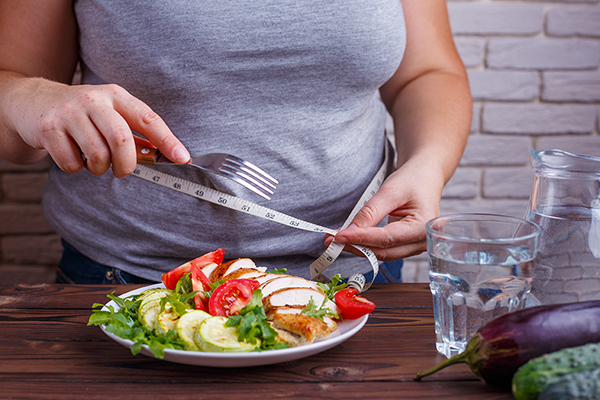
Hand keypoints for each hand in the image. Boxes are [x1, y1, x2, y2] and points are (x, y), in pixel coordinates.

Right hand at [7, 78, 189, 177]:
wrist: (32, 101)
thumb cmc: (84, 115)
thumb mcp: (111, 115)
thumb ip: (134, 134)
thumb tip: (161, 157)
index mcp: (116, 96)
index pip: (148, 119)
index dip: (167, 140)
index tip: (182, 158)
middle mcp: (94, 100)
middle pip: (121, 139)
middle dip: (127, 164)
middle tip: (123, 171)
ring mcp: (69, 113)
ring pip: (97, 155)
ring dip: (99, 168)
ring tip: (94, 161)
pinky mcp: (49, 128)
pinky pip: (72, 163)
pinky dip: (76, 168)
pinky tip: (72, 155)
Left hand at [325, 157, 443, 260]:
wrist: (425, 176)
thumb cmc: (413, 180)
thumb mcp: (390, 191)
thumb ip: (370, 212)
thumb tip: (350, 231)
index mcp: (423, 228)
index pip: (386, 239)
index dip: (360, 239)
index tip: (338, 236)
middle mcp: (421, 242)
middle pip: (383, 251)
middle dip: (356, 246)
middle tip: (331, 240)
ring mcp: (414, 246)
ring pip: (381, 253)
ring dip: (358, 248)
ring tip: (336, 240)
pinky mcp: (405, 245)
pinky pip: (383, 249)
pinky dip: (365, 245)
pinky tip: (350, 239)